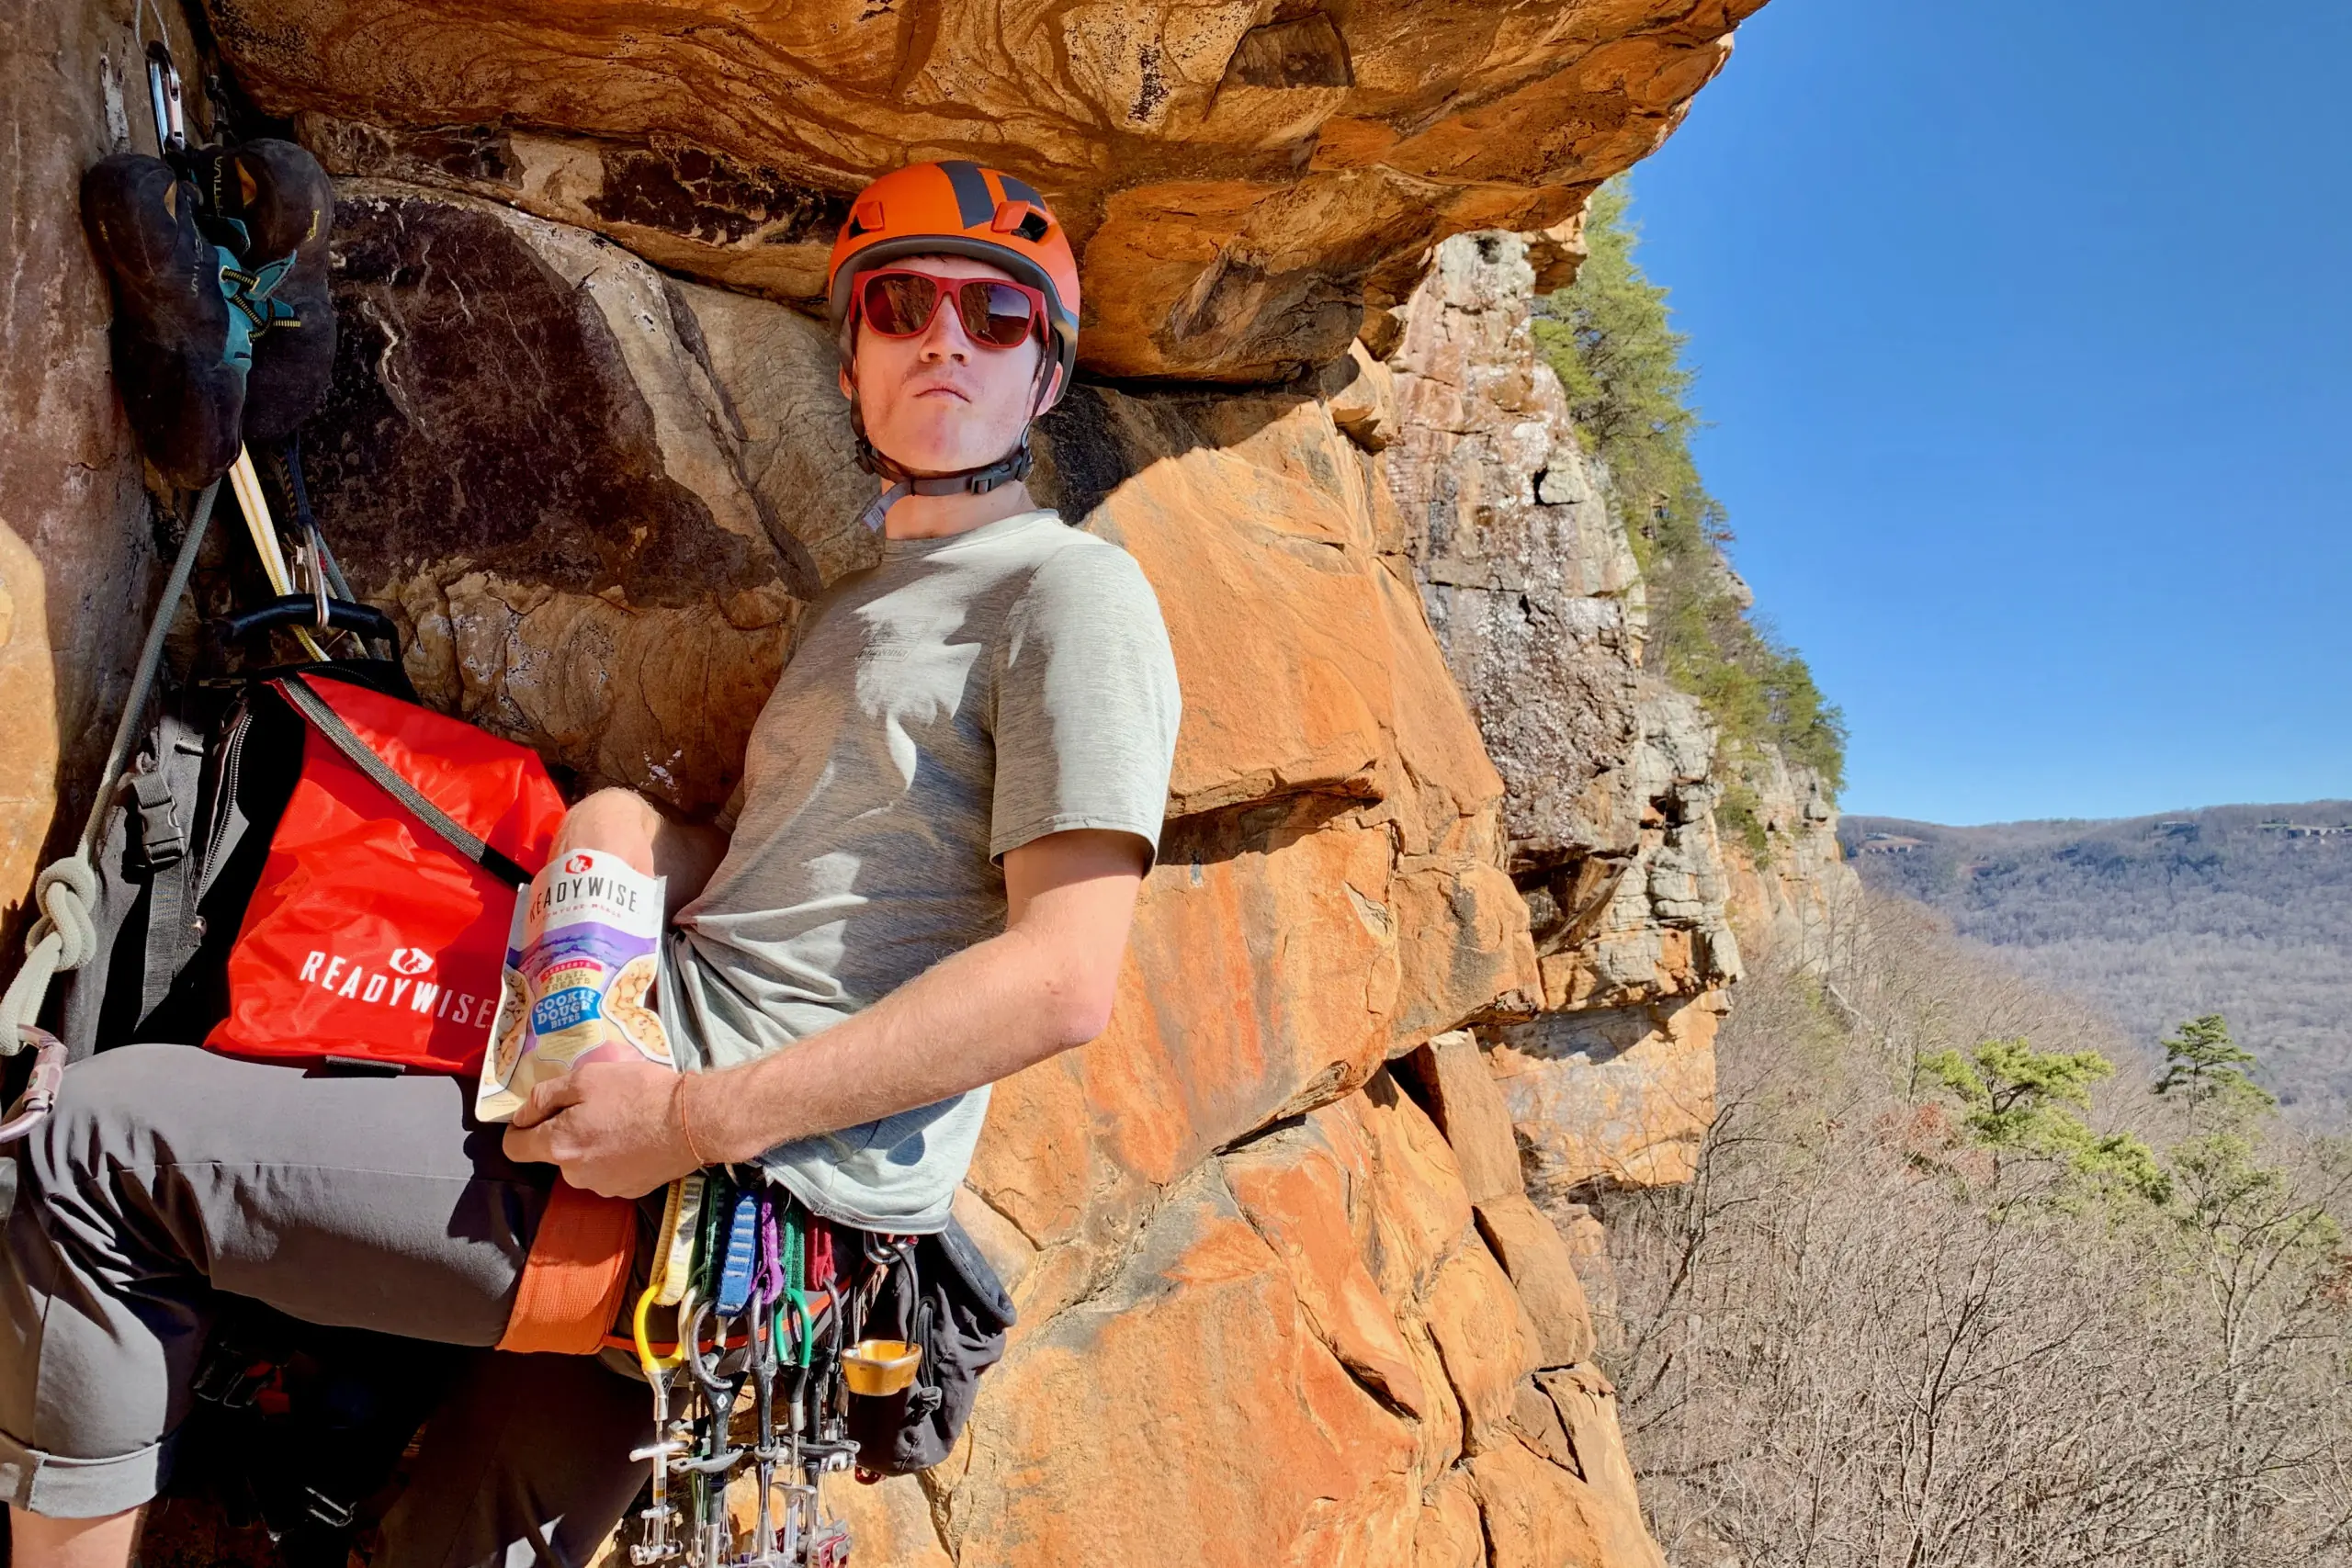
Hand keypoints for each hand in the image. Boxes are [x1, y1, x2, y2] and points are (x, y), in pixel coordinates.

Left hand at [502, 1057, 696, 1198]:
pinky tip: (638, 1139)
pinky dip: (616, 1158)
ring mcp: (603, 1187)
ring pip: (583, 1164)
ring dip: (593, 1146)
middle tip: (595, 1107)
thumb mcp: (585, 1077)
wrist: (692, 1121)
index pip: (513, 1148)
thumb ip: (544, 1096)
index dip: (518, 1128)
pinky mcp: (629, 1192)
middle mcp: (573, 1174)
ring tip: (622, 1122)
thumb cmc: (638, 1092)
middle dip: (566, 1133)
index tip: (536, 1114)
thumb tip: (521, 1115)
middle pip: (554, 1153)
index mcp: (557, 1145)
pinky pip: (610, 1173)